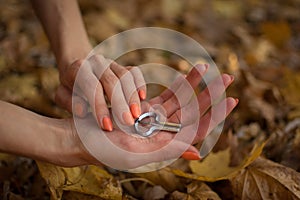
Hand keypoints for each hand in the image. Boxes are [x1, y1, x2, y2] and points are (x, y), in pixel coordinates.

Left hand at [55, 55, 145, 130]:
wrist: (79, 69)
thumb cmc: (71, 87)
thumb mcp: (62, 95)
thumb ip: (68, 101)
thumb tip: (81, 110)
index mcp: (79, 69)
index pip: (92, 87)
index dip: (100, 107)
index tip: (107, 126)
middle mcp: (97, 63)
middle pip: (112, 82)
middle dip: (121, 104)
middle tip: (127, 122)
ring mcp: (112, 63)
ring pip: (126, 77)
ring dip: (132, 97)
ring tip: (137, 115)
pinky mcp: (123, 66)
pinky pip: (135, 72)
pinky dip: (140, 84)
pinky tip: (142, 98)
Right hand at [60, 64, 237, 168]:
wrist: (81, 139)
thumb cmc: (104, 149)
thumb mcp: (136, 153)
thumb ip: (167, 150)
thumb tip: (197, 152)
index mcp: (165, 144)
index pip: (198, 129)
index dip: (216, 115)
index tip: (232, 99)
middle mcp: (164, 132)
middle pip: (194, 111)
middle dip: (211, 94)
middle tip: (228, 77)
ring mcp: (155, 119)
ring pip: (181, 100)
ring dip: (194, 85)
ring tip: (206, 67)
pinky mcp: (145, 108)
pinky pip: (166, 95)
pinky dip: (176, 85)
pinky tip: (184, 75)